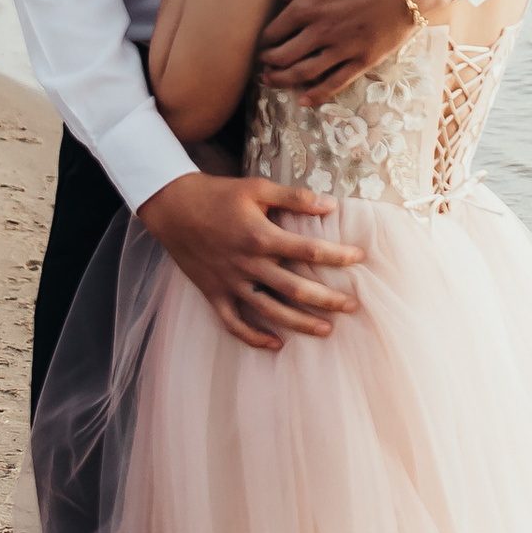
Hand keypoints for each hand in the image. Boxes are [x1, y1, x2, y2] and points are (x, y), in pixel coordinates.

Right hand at [137, 168, 364, 350]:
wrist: (172, 206)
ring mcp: (230, 282)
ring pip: (270, 311)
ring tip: (327, 330)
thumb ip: (295, 198)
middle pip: (295, 289)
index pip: (309, 251)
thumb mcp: (257, 188)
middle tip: (353, 306)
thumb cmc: (218, 194)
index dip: (337, 255)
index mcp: (261, 236)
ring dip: (300, 324)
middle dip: (327, 300)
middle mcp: (247, 264)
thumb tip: (331, 205)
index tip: (360, 258)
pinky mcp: (213, 293)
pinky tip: (276, 344)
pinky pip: (234, 323)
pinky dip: (253, 337)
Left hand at [256, 0, 462, 103]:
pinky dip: (316, 95)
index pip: (275, 30)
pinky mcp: (363, 60)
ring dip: (282, 80)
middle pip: (283, 56)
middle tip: (261, 65)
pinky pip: (334, 84)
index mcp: (308, 5)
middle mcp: (320, 31)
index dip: (264, 39)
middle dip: (267, 63)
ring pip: (303, 73)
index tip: (261, 42)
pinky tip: (303, 100)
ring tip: (270, 82)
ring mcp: (342, 49)